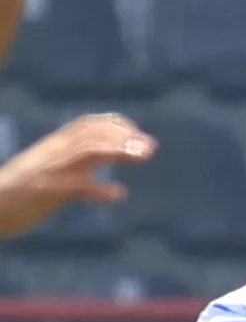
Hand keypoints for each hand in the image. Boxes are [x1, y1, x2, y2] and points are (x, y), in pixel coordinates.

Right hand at [0, 114, 154, 239]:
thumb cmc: (20, 196)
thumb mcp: (51, 179)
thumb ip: (77, 176)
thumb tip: (112, 190)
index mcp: (53, 148)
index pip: (85, 126)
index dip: (113, 125)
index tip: (137, 131)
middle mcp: (52, 154)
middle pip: (91, 135)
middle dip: (123, 138)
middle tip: (150, 147)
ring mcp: (49, 171)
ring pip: (86, 151)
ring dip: (118, 152)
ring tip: (143, 157)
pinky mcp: (46, 192)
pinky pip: (76, 186)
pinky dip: (99, 190)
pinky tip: (118, 194)